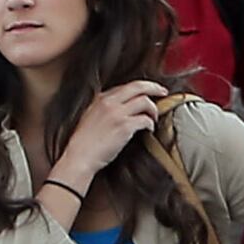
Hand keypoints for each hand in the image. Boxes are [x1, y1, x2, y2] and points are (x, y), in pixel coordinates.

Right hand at [53, 79, 169, 193]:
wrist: (80, 156)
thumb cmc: (83, 142)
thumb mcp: (90, 117)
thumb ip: (103, 109)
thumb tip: (119, 108)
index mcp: (101, 99)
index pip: (126, 86)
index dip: (140, 88)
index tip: (147, 91)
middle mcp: (110, 102)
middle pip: (138, 86)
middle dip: (154, 87)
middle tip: (163, 92)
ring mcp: (117, 113)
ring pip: (145, 101)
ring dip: (153, 109)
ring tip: (154, 118)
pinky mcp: (124, 127)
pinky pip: (145, 119)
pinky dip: (150, 124)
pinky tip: (149, 129)